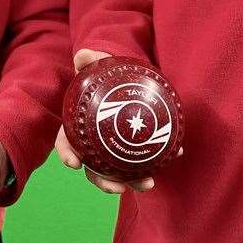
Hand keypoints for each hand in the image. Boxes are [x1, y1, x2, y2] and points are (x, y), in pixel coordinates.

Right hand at [54, 49, 157, 194]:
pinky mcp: (133, 149)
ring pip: (118, 172)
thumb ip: (90, 60)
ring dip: (132, 181)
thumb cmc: (103, 76)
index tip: (73, 164)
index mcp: (77, 128)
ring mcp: (112, 150)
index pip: (66, 143)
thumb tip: (82, 54)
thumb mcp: (96, 65)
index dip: (67, 154)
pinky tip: (176, 153)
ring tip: (148, 184)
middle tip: (119, 188)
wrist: (123, 81)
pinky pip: (143, 157)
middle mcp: (92, 144)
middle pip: (93, 168)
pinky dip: (158, 158)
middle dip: (104, 182)